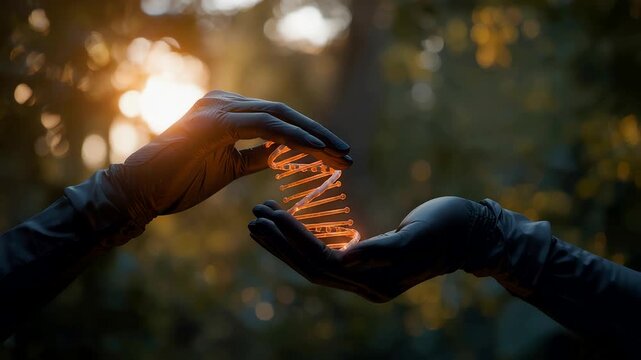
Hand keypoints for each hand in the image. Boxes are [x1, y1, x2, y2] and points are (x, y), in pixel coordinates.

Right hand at [109, 90, 351, 223]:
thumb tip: (284, 154)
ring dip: (314, 137)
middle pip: (284, 114)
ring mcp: (218, 108)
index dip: (310, 137)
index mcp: (228, 112)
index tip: (336, 157)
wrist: (141, 191)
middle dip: (320, 136)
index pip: (278, 120)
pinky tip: (315, 149)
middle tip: (348, 156)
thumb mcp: (230, 168)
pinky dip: (292, 137)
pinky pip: (262, 126)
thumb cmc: (181, 181)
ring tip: (340, 156)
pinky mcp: (213, 122)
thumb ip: (256, 156)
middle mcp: (224, 102)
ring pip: (278, 116)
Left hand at [248, 197, 493, 301]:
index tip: (269, 214)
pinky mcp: (367, 263)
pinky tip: (289, 224)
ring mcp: (366, 276)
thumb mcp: (420, 234)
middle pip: (311, 267)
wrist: (472, 232)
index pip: (323, 262)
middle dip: (280, 242)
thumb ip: (386, 248)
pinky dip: (305, 239)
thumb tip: (350, 256)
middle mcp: (367, 284)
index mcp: (377, 281)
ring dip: (286, 242)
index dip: (294, 240)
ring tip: (261, 218)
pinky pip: (327, 253)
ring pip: (315, 262)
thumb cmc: (450, 227)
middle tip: (254, 216)